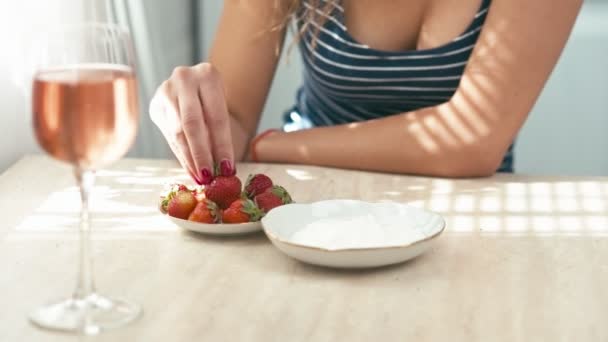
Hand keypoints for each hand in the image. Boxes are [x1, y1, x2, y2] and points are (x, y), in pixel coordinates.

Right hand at [149, 63, 234, 183]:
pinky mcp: (155, 105)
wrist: (196, 82)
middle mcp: (183, 79)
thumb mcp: (223, 106)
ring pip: (177, 132)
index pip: (216, 117)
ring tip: (200, 178)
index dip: (222, 145)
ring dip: (189, 159)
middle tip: (209, 178)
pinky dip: (181, 155)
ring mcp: (165, 91)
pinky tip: (190, 169)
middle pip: (192, 124)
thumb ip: (220, 132)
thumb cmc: (214, 98)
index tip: (228, 169)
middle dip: (201, 154)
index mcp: (208, 75)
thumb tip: (223, 169)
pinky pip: (169, 136)